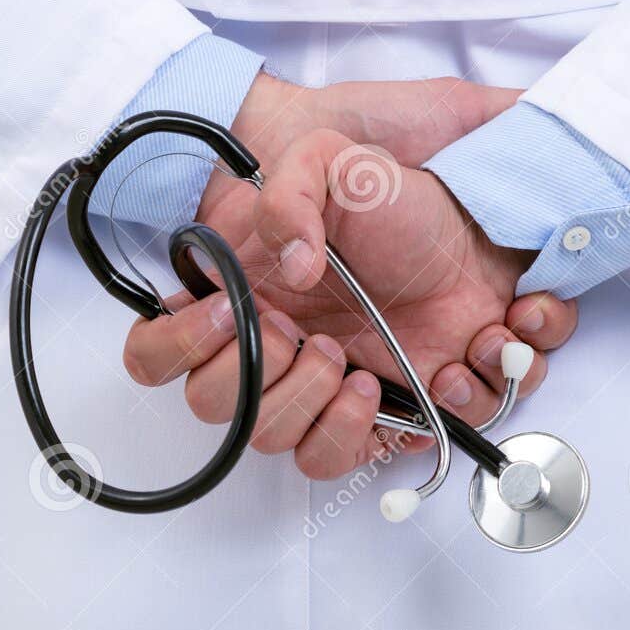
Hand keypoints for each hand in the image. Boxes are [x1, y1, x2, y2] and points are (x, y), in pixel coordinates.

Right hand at [122, 76, 576, 478]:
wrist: (475, 244)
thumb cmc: (399, 209)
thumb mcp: (337, 168)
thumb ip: (291, 195)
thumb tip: (290, 266)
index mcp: (238, 298)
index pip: (154, 351)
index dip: (174, 346)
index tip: (227, 315)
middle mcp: (264, 352)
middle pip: (212, 404)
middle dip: (259, 372)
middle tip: (309, 336)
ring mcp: (311, 392)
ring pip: (273, 440)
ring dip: (312, 405)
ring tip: (356, 367)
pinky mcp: (363, 423)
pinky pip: (334, 460)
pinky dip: (363, 432)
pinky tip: (389, 388)